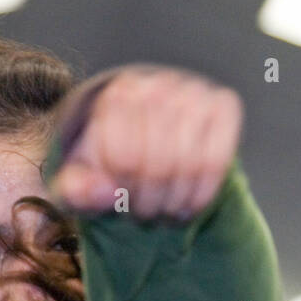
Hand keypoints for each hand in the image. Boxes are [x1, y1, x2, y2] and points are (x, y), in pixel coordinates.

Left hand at [49, 66, 241, 220]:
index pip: (123, 158)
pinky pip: (217, 161)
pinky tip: (188, 206)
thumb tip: (106, 193)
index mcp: (117, 95)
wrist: (152, 140)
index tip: (122, 202)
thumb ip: (76, 190)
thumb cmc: (112, 164)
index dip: (124, 192)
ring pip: (189, 165)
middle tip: (144, 215)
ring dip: (175, 203)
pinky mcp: (224, 106)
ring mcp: (194, 92)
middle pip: (158, 165)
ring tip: (164, 213)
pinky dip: (202, 194)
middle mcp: (157, 85)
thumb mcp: (82, 180)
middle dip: (150, 203)